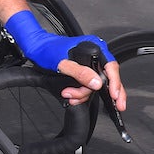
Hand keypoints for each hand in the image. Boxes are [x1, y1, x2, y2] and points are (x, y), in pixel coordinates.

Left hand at [1, 11, 125, 109]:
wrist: (37, 48)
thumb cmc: (48, 50)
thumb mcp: (63, 64)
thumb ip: (80, 73)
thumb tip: (96, 83)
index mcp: (95, 47)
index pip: (111, 66)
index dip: (115, 82)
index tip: (116, 95)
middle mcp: (95, 54)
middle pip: (107, 77)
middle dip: (105, 92)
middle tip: (116, 105)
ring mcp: (90, 63)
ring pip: (96, 84)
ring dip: (84, 94)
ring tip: (71, 96)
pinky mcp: (84, 70)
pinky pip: (89, 84)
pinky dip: (81, 93)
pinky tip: (73, 96)